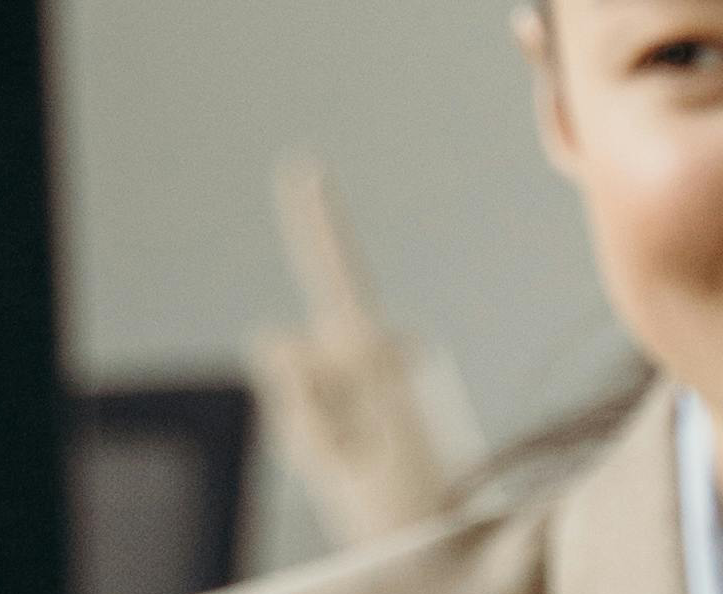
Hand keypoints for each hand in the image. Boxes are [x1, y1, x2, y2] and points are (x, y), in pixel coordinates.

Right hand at [244, 152, 480, 545]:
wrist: (454, 555)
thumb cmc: (400, 511)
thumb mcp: (334, 458)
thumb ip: (294, 392)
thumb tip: (268, 329)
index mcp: (382, 356)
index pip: (339, 276)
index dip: (315, 222)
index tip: (302, 166)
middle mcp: (386, 350)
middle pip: (298, 352)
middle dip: (306, 401)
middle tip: (352, 457)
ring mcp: (384, 373)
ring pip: (306, 381)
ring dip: (321, 426)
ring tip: (364, 465)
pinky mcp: (383, 394)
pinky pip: (320, 402)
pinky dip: (324, 436)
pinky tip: (361, 464)